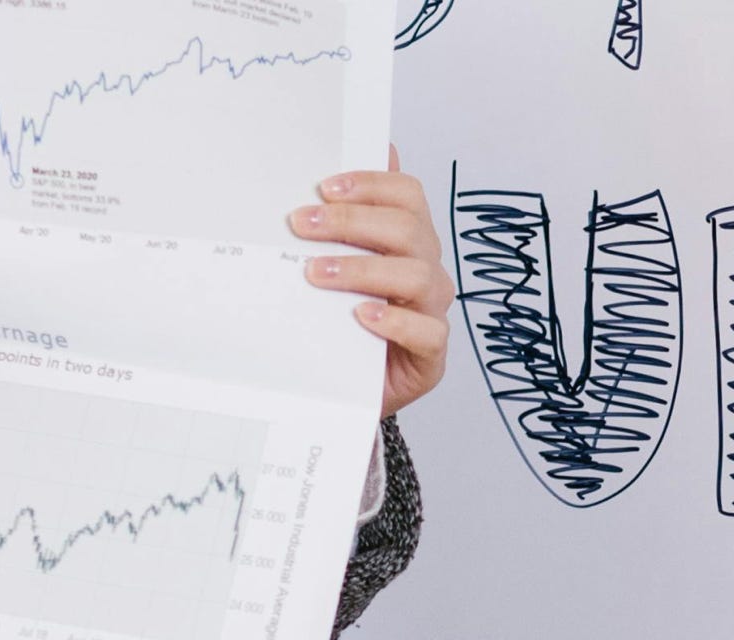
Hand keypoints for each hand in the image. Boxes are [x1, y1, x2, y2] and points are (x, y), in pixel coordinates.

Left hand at [293, 147, 451, 416]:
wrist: (347, 387)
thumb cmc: (343, 321)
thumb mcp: (335, 266)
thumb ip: (345, 219)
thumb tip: (363, 158)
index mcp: (410, 240)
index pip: (408, 195)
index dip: (370, 185)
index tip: (324, 189)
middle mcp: (426, 269)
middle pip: (407, 229)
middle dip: (351, 222)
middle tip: (302, 225)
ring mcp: (432, 311)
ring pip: (416, 275)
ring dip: (361, 269)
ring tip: (316, 273)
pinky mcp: (431, 354)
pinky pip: (428, 332)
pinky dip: (394, 321)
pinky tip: (362, 316)